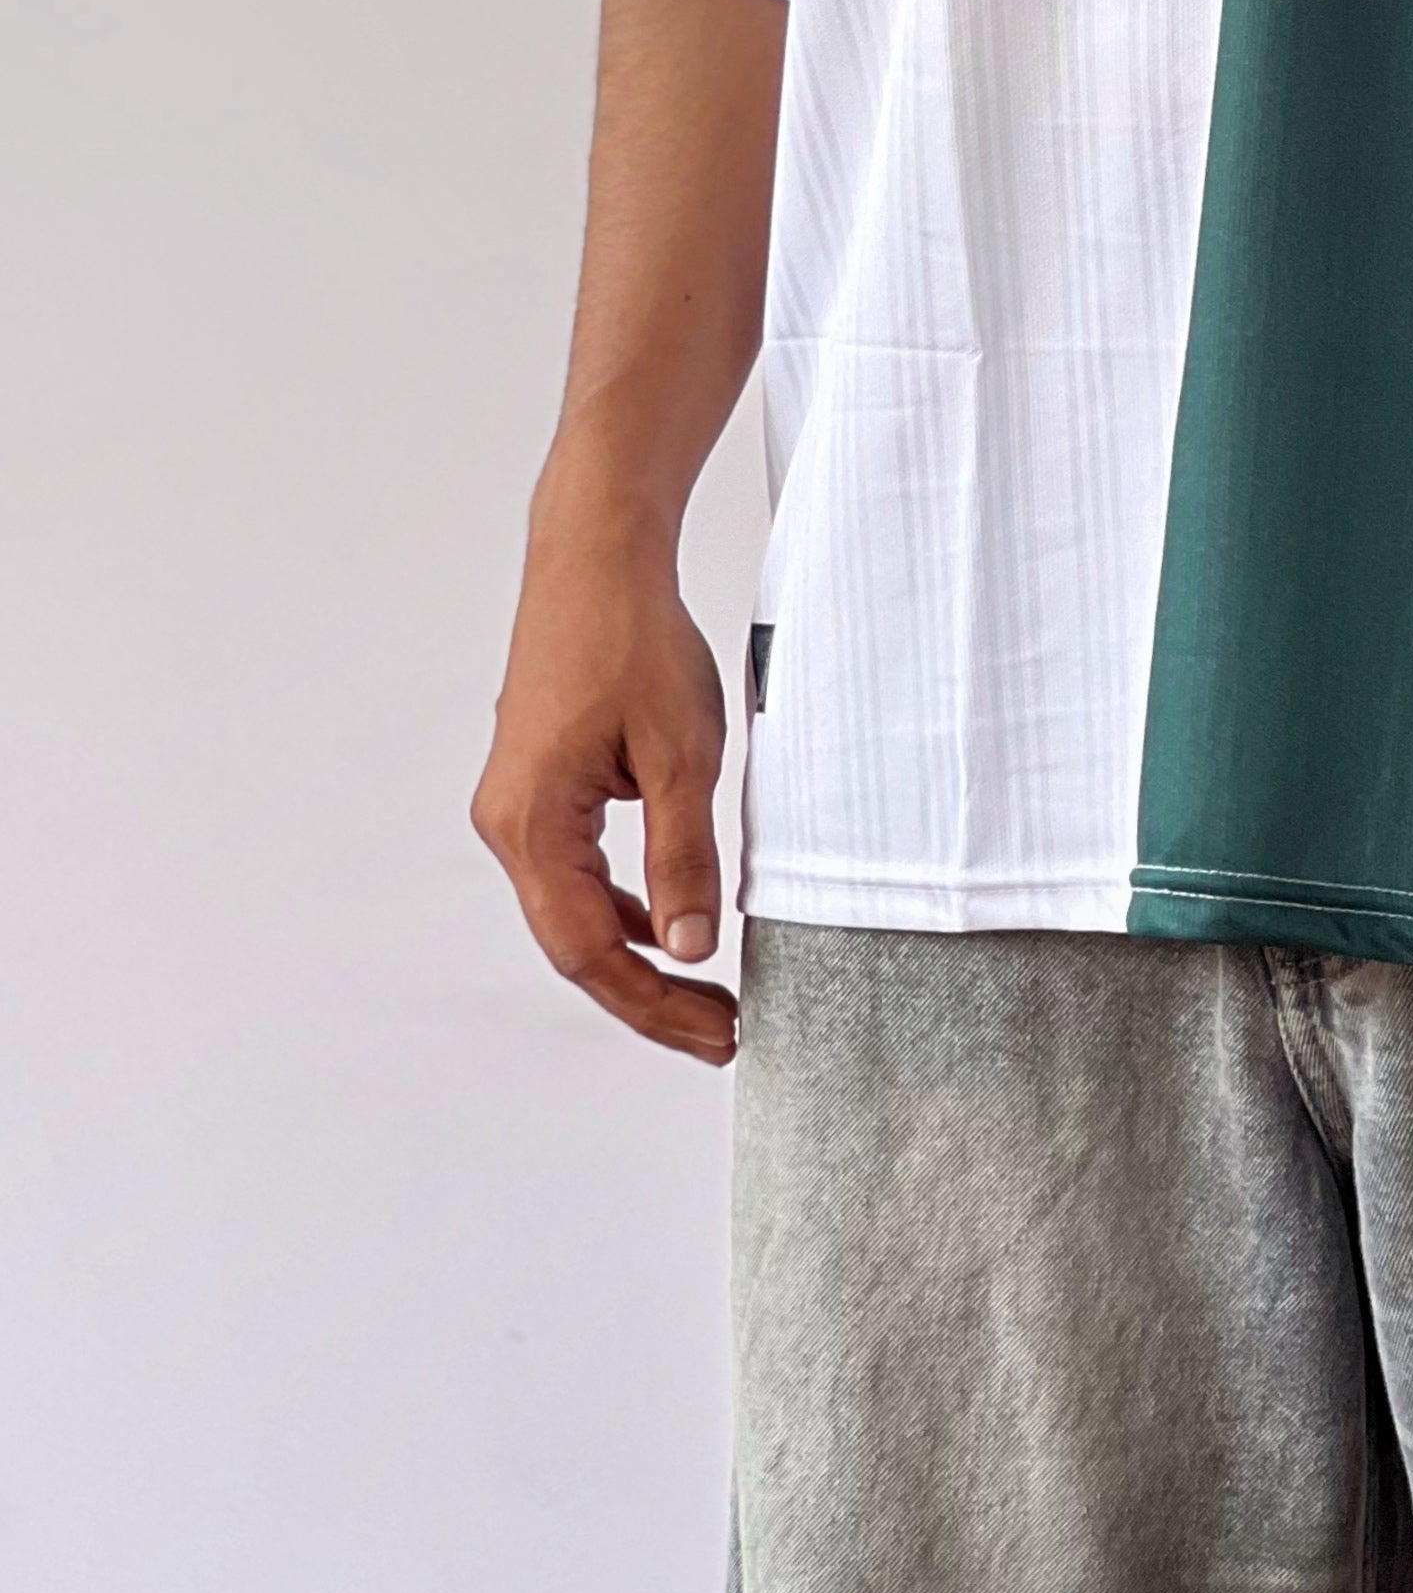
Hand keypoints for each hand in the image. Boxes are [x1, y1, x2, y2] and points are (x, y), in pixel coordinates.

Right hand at [470, 496, 738, 1064]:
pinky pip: (579, 872)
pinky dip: (626, 907)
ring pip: (576, 912)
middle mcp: (510, 824)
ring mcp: (520, 807)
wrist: (597, 559)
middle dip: (650, 994)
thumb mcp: (683, 756)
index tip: (716, 1033)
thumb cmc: (633, 639)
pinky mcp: (542, 788)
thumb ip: (684, 857)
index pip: (591, 950)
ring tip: (708, 993)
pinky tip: (673, 923)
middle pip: (577, 943)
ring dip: (640, 955)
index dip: (655, 1004)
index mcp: (532, 825)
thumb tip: (689, 947)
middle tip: (721, 1031)